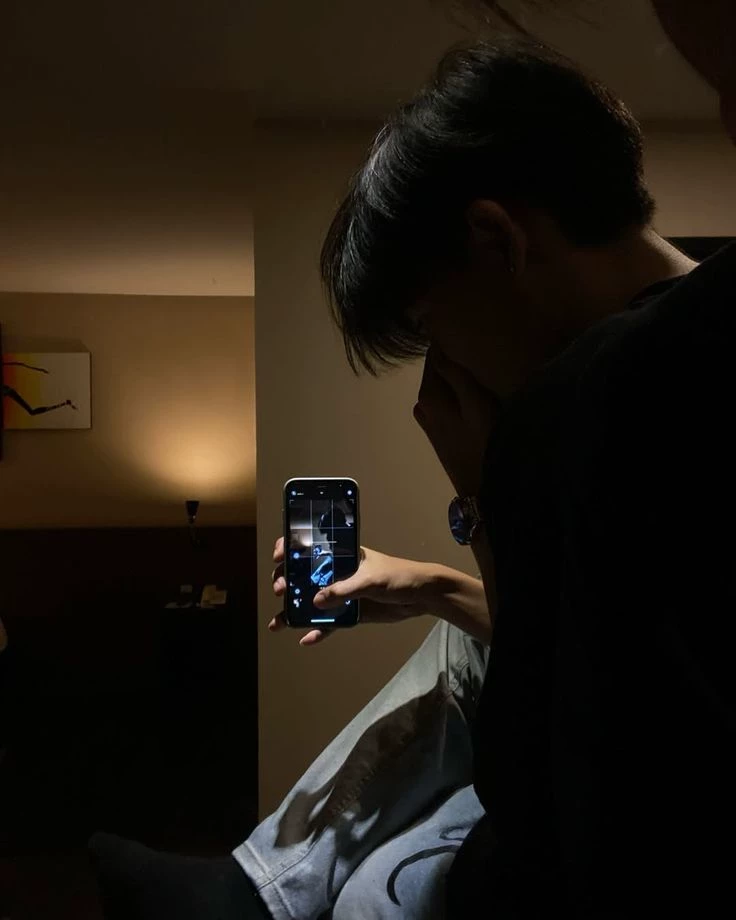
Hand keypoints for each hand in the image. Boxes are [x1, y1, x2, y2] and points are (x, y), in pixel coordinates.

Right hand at [269, 537, 436, 645]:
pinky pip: (329, 624)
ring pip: (313, 603)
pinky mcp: (351, 613)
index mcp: (342, 554)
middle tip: (280, 590)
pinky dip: (318, 632)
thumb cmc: (399, 576)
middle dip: (287, 583)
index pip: (311, 547)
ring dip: (294, 612)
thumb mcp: (370, 580)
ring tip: (278, 623)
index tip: (279, 557)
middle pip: (304, 577)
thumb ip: (344, 590)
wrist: (422, 596)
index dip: (291, 550)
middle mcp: (338, 572)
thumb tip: (316, 602)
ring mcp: (343, 593)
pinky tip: (305, 640)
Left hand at [414, 348, 499, 497]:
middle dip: (450, 354)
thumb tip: (439, 343)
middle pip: (435, 368)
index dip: (448, 338)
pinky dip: (452, 389)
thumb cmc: (483, 443)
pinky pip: (442, 398)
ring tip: (476, 360)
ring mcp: (426, 418)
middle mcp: (422, 402)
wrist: (480, 489)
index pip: (434, 353)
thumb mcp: (476, 404)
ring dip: (453, 372)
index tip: (466, 326)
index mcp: (429, 392)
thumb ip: (457, 374)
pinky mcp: (435, 430)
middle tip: (475, 340)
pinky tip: (469, 387)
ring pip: (440, 384)